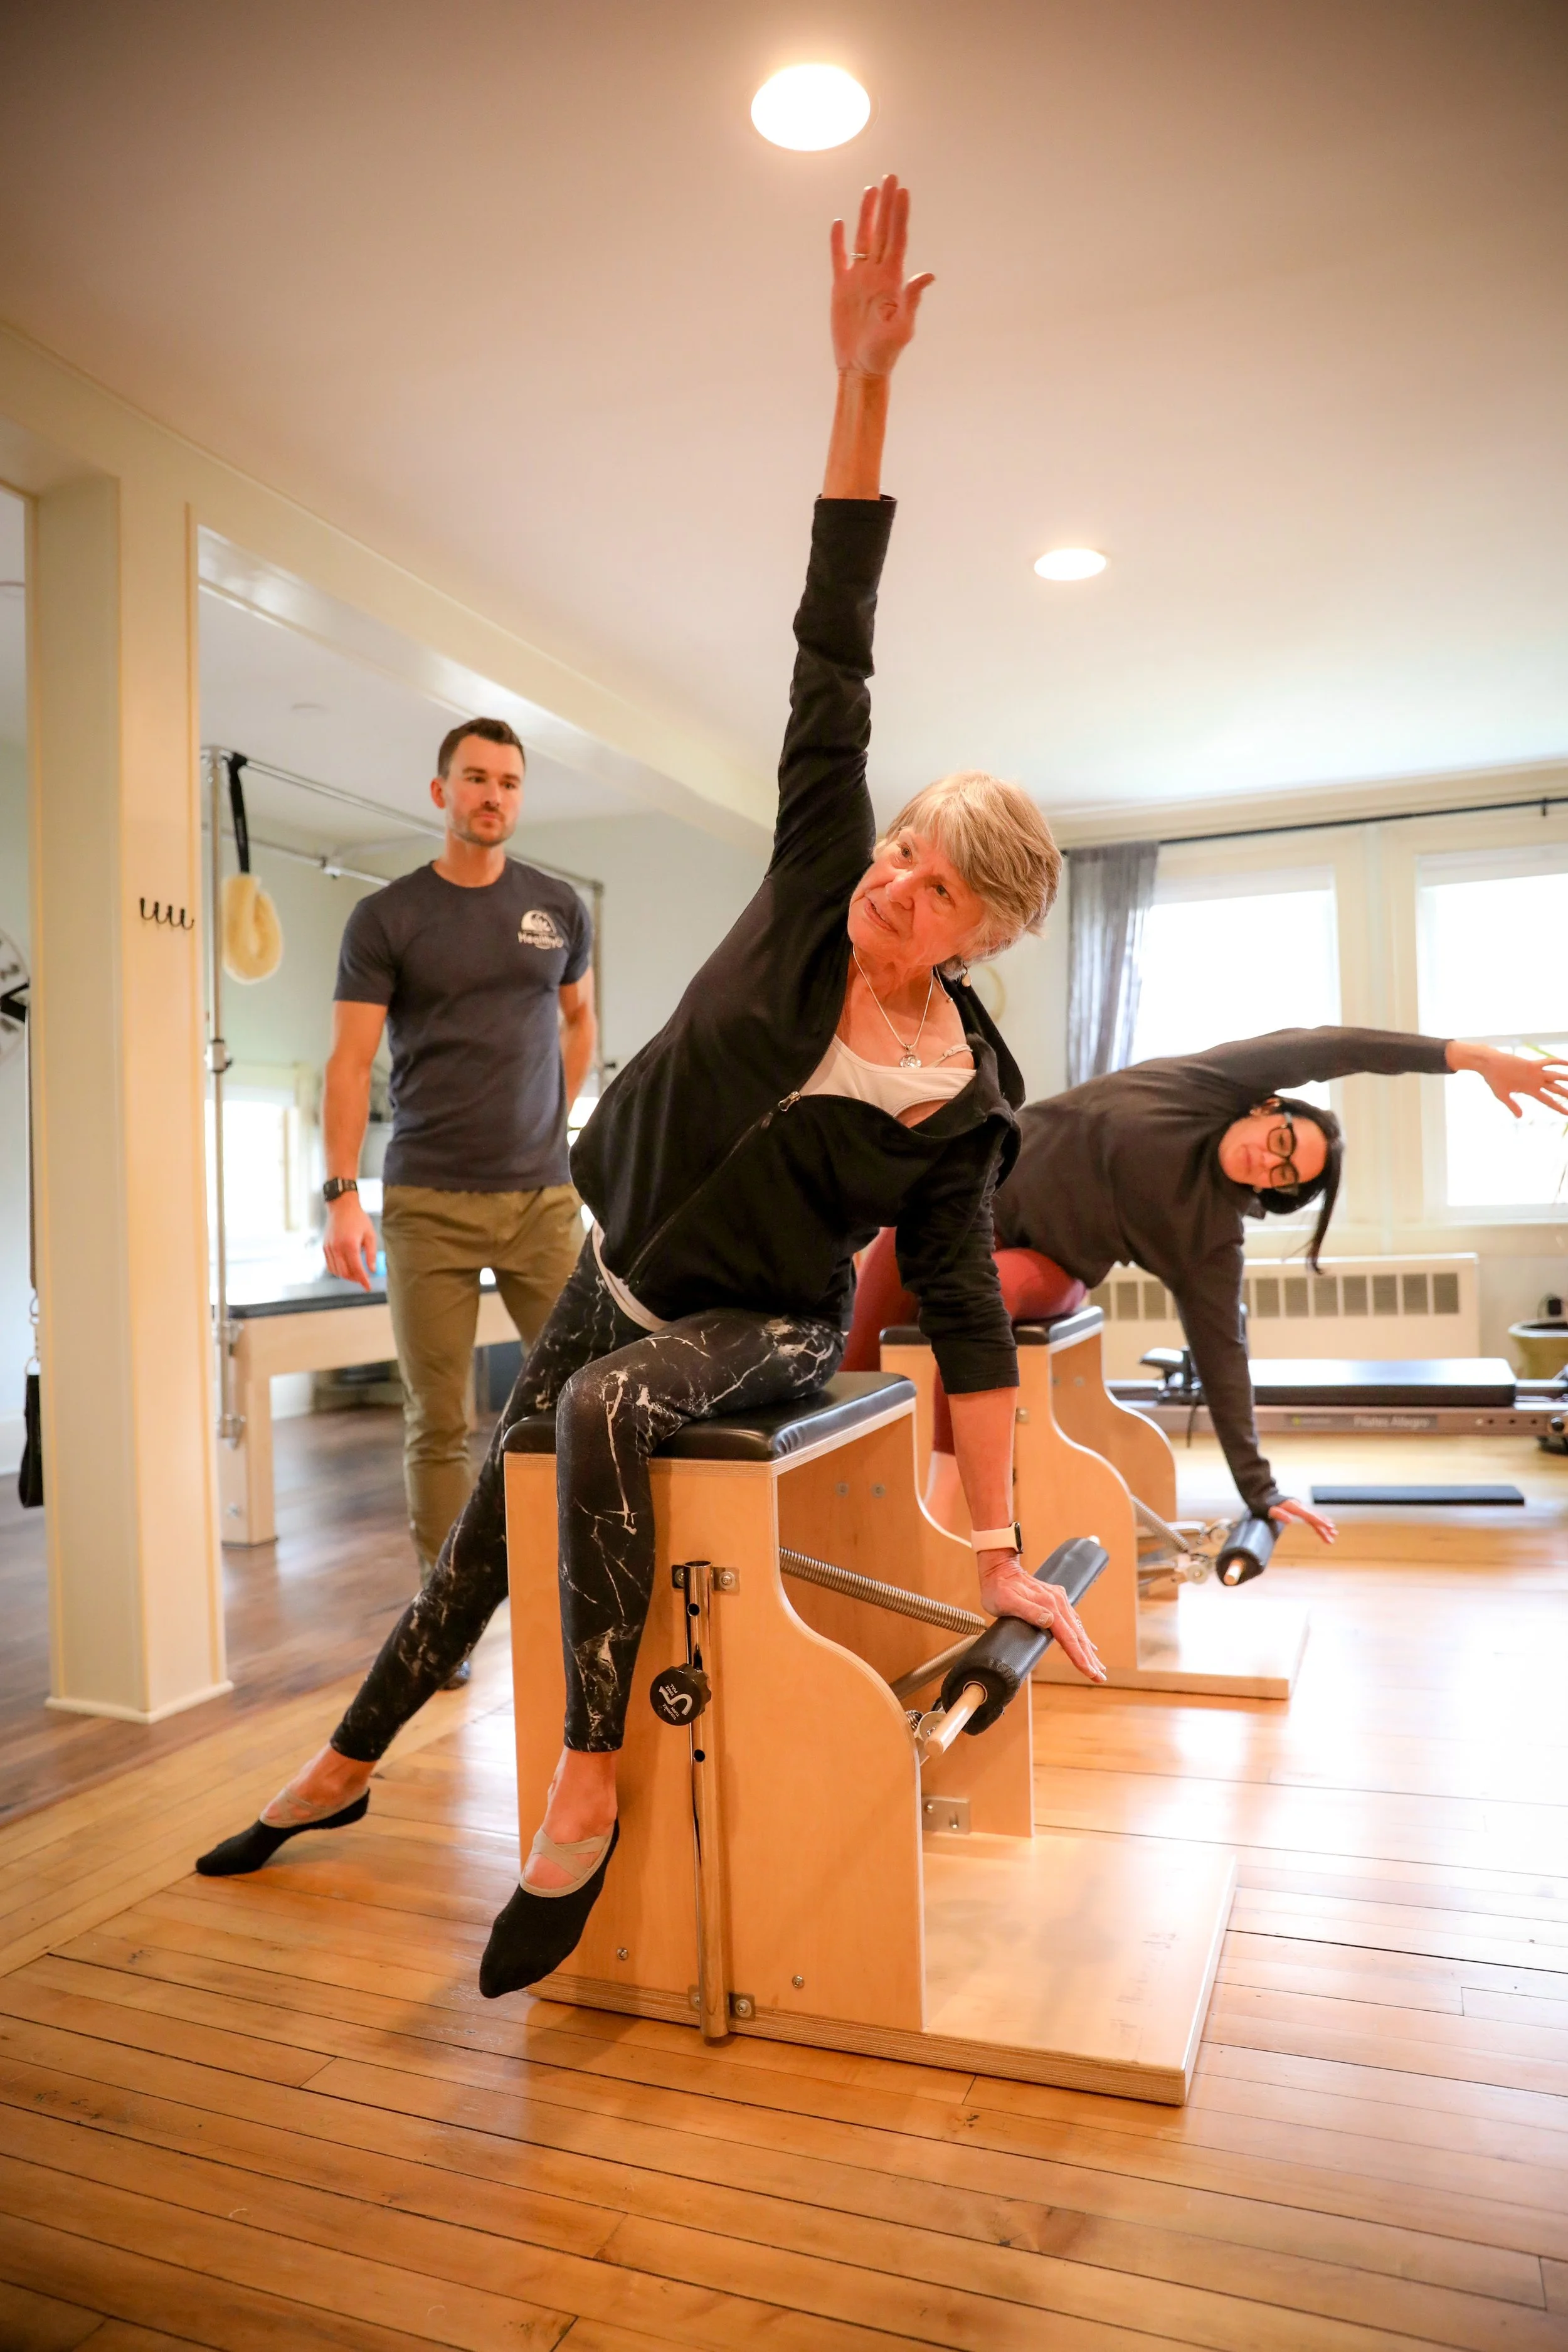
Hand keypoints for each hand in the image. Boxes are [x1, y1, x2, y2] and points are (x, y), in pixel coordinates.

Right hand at [323, 1195, 377, 1288]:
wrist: (341, 1206)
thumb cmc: (358, 1219)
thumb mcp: (370, 1235)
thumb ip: (371, 1254)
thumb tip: (373, 1270)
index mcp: (350, 1244)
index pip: (356, 1269)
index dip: (363, 1280)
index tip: (368, 1287)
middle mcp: (337, 1248)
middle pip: (345, 1272)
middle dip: (355, 1279)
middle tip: (364, 1279)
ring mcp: (329, 1248)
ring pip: (336, 1271)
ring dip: (347, 1276)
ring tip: (356, 1274)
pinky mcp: (325, 1247)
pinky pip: (330, 1265)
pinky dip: (338, 1271)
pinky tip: (346, 1268)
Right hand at [830, 174, 933, 378]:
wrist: (861, 368)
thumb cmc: (885, 353)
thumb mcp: (902, 328)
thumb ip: (912, 301)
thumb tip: (927, 276)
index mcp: (892, 280)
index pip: (898, 239)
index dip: (900, 215)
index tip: (902, 191)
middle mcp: (877, 274)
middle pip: (882, 231)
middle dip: (886, 204)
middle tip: (890, 177)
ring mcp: (859, 279)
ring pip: (863, 239)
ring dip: (866, 215)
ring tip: (870, 191)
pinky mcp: (841, 288)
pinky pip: (839, 259)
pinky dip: (838, 241)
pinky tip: (839, 223)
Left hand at [977, 1551, 1106, 1683]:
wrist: (999, 1569)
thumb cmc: (998, 1588)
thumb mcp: (1007, 1601)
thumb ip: (1028, 1611)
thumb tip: (1049, 1621)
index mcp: (1049, 1606)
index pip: (1068, 1637)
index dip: (1079, 1657)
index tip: (1090, 1672)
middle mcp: (1058, 1603)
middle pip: (1078, 1636)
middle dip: (1089, 1658)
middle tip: (1100, 1677)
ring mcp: (1059, 1601)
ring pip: (1078, 1630)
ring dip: (1088, 1650)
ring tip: (1098, 1666)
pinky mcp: (1056, 1600)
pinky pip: (1073, 1622)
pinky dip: (1082, 1636)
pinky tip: (1087, 1644)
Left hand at [1270, 1496, 1336, 1544]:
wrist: (1263, 1494)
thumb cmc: (1264, 1503)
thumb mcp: (1268, 1509)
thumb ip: (1279, 1514)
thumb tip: (1290, 1521)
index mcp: (1293, 1506)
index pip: (1309, 1515)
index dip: (1319, 1521)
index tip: (1329, 1526)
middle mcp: (1299, 1506)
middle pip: (1314, 1517)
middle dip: (1325, 1526)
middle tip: (1333, 1535)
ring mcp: (1300, 1508)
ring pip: (1314, 1518)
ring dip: (1324, 1526)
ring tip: (1334, 1534)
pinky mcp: (1299, 1510)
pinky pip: (1311, 1518)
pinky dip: (1318, 1523)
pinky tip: (1325, 1528)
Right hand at [1448, 1042, 1567, 1120]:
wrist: (1488, 1064)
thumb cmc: (1493, 1080)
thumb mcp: (1502, 1095)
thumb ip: (1512, 1105)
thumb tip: (1520, 1117)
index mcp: (1530, 1090)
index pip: (1548, 1101)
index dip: (1559, 1107)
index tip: (1567, 1113)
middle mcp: (1535, 1081)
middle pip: (1555, 1090)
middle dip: (1566, 1095)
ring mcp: (1535, 1073)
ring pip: (1555, 1077)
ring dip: (1566, 1078)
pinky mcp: (1531, 1064)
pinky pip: (1547, 1062)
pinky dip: (1557, 1061)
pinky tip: (1567, 1062)